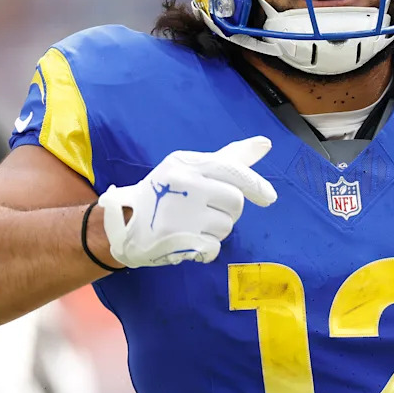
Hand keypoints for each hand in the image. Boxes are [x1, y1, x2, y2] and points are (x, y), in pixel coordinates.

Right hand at [100, 136, 277, 267]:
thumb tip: (266, 143)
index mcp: (188, 163)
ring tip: (192, 224)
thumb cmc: (167, 191)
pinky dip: (206, 249)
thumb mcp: (192, 168)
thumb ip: (230, 158)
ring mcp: (180, 213)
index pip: (233, 170)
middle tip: (207, 210)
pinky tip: (188, 240)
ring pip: (227, 226)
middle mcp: (184, 185)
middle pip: (236, 202)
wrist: (123, 222)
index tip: (269, 198)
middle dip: (228, 211)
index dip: (256, 185)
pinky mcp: (177, 239)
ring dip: (216, 230)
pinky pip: (214, 248)